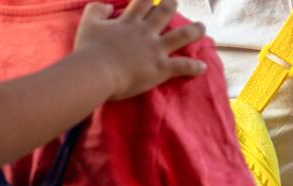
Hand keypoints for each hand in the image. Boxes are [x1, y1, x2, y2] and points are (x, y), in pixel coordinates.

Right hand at [75, 0, 207, 101]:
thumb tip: (108, 7)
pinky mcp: (160, 68)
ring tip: (202, 28)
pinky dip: (194, 67)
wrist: (96, 71)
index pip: (142, 2)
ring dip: (194, 31)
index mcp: (129, 21)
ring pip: (181, 35)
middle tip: (176, 3)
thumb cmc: (89, 49)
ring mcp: (155, 49)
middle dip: (172, 5)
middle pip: (164, 12)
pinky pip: (182, 66)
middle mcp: (145, 31)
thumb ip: (97, 10)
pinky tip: (203, 67)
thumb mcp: (88, 23)